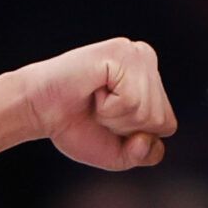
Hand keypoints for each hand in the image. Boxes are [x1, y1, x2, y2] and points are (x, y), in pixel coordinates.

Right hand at [14, 37, 175, 170]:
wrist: (39, 111)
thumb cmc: (76, 126)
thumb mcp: (119, 153)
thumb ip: (145, 154)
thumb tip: (149, 139)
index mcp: (152, 80)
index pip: (167, 126)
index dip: (135, 136)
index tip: (108, 120)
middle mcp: (147, 60)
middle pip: (159, 120)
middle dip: (125, 127)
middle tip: (98, 109)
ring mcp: (136, 54)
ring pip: (147, 112)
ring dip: (114, 117)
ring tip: (95, 99)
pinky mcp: (121, 53)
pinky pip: (131, 101)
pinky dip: (108, 107)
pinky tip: (93, 89)